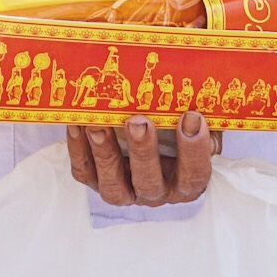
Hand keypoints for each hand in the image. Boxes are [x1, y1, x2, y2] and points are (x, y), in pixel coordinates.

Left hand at [66, 113, 219, 206]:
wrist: (147, 130)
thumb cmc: (175, 122)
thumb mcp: (192, 117)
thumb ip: (199, 109)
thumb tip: (198, 85)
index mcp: (187, 179)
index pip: (195, 174)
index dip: (194, 150)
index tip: (192, 116)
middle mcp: (157, 191)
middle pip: (150, 182)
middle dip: (144, 152)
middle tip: (139, 122)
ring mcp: (125, 190)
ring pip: (114, 187)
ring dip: (105, 154)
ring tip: (98, 125)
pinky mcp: (96, 180)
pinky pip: (85, 172)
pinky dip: (79, 149)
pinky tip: (78, 124)